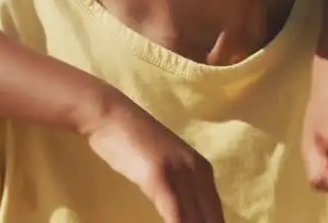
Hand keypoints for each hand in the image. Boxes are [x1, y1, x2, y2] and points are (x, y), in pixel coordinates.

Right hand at [80, 94, 223, 222]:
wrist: (110, 115)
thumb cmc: (132, 141)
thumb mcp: (165, 164)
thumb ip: (179, 186)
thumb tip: (187, 212)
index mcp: (203, 171)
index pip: (217, 216)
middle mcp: (198, 172)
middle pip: (212, 220)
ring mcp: (181, 174)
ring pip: (197, 221)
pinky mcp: (161, 178)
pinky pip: (176, 217)